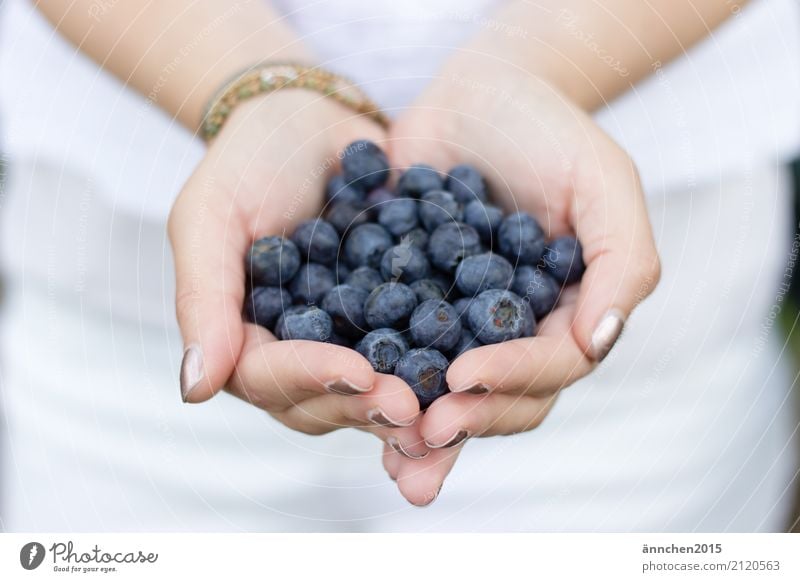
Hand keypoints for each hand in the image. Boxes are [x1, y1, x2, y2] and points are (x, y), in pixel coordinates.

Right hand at [168, 91, 428, 459]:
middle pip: (326, 402)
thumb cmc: (248, 161)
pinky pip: (417, 346)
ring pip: (375, 389)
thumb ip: (202, 299)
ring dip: (411, 399)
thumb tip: (193, 391)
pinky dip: (444, 359)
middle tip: (414, 407)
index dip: (313, 379)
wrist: (311, 120)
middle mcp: (298, 353)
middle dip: (368, 404)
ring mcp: (349, 340)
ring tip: (449, 401)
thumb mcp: (210, 217)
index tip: (358, 372)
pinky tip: (480, 362)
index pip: (270, 378)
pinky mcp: (396, 319)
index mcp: (246, 339)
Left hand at [382, 59, 660, 500]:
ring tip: (392, 459)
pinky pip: (392, 351)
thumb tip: (600, 342)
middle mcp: (512, 334)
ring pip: (444, 393)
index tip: (466, 377)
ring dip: (419, 429)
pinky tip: (345, 399)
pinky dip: (374, 380)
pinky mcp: (406, 306)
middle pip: (499, 400)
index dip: (511, 379)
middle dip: (464, 420)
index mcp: (565, 316)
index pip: (549, 367)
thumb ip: (622, 261)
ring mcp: (457, 325)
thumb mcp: (601, 181)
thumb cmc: (549, 131)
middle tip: (423, 431)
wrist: (476, 94)